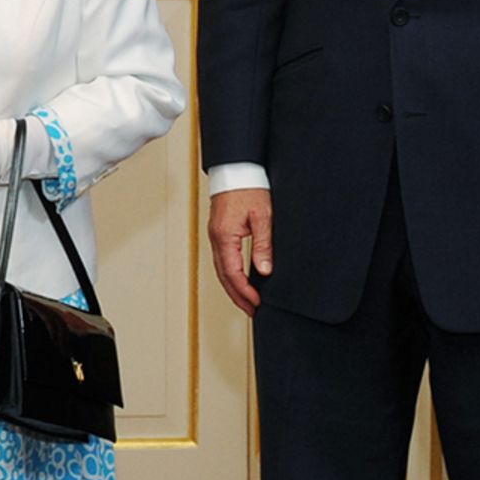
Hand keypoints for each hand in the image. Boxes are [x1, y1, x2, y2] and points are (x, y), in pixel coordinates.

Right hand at [209, 189, 273, 316]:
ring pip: (221, 269)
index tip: (257, 303)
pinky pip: (222, 259)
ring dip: (233, 287)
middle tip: (251, 310)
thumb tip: (263, 270)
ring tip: (246, 301)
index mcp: (225, 237)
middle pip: (224, 276)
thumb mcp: (262, 217)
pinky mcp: (219, 232)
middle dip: (237, 296)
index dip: (245, 292)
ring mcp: (215, 236)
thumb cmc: (248, 187)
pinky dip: (230, 274)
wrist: (236, 169)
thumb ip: (263, 245)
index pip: (233, 273)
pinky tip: (239, 279)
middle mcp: (216, 239)